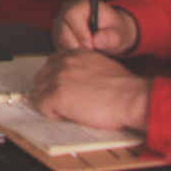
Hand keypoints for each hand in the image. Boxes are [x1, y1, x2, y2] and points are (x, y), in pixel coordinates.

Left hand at [30, 50, 151, 131]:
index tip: (64, 91)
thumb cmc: (123, 88)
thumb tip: (75, 82)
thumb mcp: (100, 66)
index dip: (55, 80)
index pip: (51, 65)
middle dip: (49, 91)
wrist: (131, 97)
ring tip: (69, 111)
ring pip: (38, 92)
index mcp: (74, 54)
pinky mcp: (56, 95)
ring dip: (50, 103)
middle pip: (41, 78)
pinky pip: (41, 106)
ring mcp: (57, 78)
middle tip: (66, 104)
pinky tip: (69, 115)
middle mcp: (63, 62)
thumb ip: (83, 68)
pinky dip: (52, 114)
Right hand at [52, 0, 140, 54]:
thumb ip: (111, 36)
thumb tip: (97, 40)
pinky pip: (59, 46)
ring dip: (73, 50)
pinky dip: (71, 54)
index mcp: (82, 4)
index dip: (80, 32)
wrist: (112, 34)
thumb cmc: (115, 30)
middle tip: (90, 54)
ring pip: (59, 39)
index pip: (71, 15)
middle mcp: (67, 11)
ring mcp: (61, 23)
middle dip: (76, 44)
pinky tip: (83, 55)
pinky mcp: (58, 34)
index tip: (91, 46)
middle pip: (62, 28)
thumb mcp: (120, 33)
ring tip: (89, 55)